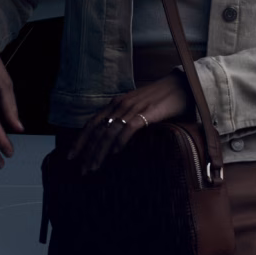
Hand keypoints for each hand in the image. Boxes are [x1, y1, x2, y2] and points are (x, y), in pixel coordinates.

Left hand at [68, 74, 194, 173]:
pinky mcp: (147, 112)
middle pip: (97, 130)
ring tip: (94, 167)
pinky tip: (115, 153)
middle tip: (81, 169)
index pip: (92, 123)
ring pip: (109, 132)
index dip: (80, 140)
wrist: (184, 85)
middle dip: (86, 151)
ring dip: (99, 152)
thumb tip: (119, 138)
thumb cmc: (164, 98)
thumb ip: (129, 119)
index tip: (72, 156)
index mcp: (116, 103)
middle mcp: (120, 104)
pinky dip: (120, 141)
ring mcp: (133, 108)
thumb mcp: (140, 107)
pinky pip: (128, 128)